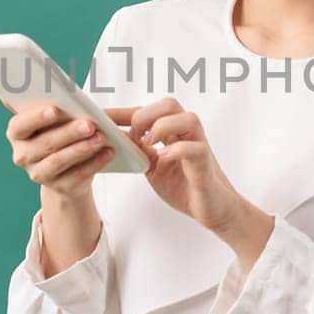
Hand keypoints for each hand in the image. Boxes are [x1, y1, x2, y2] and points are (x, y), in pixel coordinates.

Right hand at [0, 96, 116, 200]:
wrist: (64, 170)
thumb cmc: (56, 132)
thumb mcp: (48, 118)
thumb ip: (41, 101)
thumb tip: (24, 79)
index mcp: (17, 133)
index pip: (19, 125)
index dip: (36, 118)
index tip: (55, 110)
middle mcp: (23, 156)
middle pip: (45, 143)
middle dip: (68, 133)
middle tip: (89, 124)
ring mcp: (40, 174)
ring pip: (60, 160)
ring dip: (83, 148)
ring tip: (101, 137)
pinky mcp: (60, 187)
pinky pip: (79, 175)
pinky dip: (95, 162)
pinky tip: (109, 152)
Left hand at [106, 98, 254, 240]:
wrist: (213, 209)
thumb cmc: (186, 185)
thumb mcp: (155, 167)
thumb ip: (141, 151)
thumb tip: (115, 138)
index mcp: (174, 132)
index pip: (147, 112)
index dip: (122, 112)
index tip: (99, 117)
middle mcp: (188, 134)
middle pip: (170, 104)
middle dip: (145, 115)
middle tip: (132, 137)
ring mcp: (199, 147)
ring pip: (187, 118)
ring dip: (162, 128)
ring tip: (148, 145)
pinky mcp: (205, 165)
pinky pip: (194, 148)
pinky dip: (176, 150)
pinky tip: (163, 160)